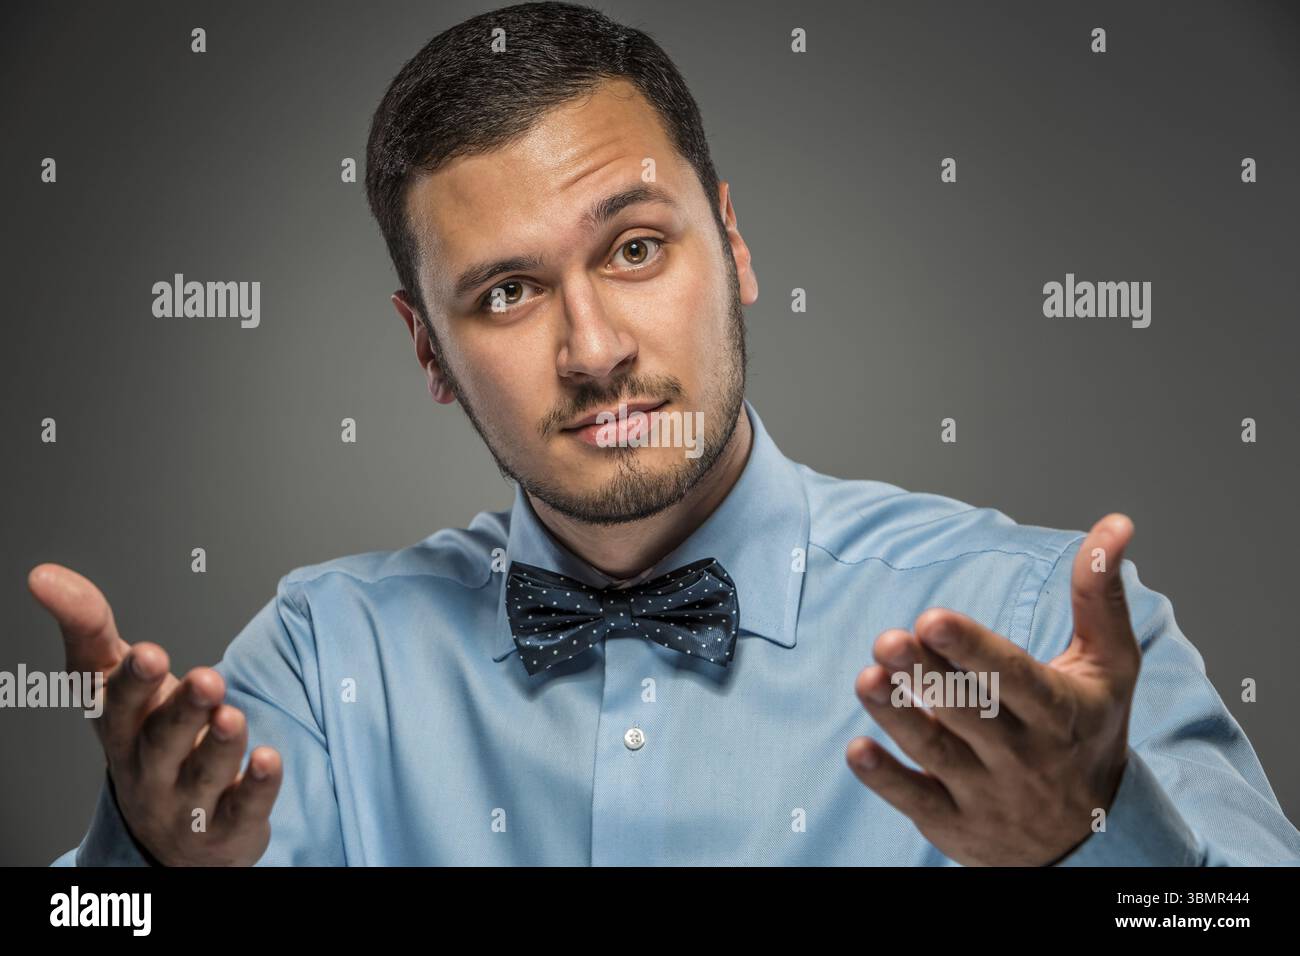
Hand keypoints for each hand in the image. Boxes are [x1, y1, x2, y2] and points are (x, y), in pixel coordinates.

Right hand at [27, 563, 282, 864]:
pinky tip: (268, 759)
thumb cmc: (145, 736)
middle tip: (207, 677)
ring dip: (220, 743)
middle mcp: (149, 765)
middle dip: (182, 709)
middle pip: (162, 738)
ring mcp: (186, 800)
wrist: (172, 834)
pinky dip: (255, 785)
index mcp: (121, 726)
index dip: (131, 679)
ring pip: (203, 772)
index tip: (148, 651)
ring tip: (233, 714)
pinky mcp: (226, 825)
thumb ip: (88, 627)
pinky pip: (241, 807)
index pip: (116, 702)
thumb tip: (43, 575)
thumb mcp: (113, 684)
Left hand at [845, 513, 1139, 864]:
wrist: (1092, 838)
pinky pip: (917, 802)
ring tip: (866, 679)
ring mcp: (989, 793)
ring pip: (938, 754)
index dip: (973, 650)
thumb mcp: (1110, 666)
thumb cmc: (1091, 730)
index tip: (932, 618)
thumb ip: (1100, 596)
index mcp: (1060, 711)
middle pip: (970, 712)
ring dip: (899, 717)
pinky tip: (857, 750)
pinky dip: (886, 780)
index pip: (1014, 678)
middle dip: (926, 677)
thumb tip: (1115, 524)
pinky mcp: (956, 824)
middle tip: (886, 640)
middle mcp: (1024, 755)